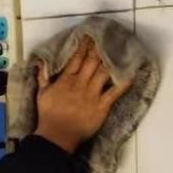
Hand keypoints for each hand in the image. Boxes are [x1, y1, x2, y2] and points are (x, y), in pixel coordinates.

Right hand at [33, 37, 132, 152]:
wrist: (56, 137)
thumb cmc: (48, 116)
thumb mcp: (41, 94)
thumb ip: (43, 77)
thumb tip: (41, 62)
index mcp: (66, 80)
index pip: (76, 58)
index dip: (84, 46)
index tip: (90, 36)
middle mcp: (80, 84)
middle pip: (92, 62)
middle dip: (99, 48)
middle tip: (106, 37)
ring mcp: (92, 95)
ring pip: (103, 72)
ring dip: (111, 61)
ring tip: (118, 50)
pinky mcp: (101, 107)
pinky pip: (114, 92)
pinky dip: (123, 82)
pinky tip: (131, 73)